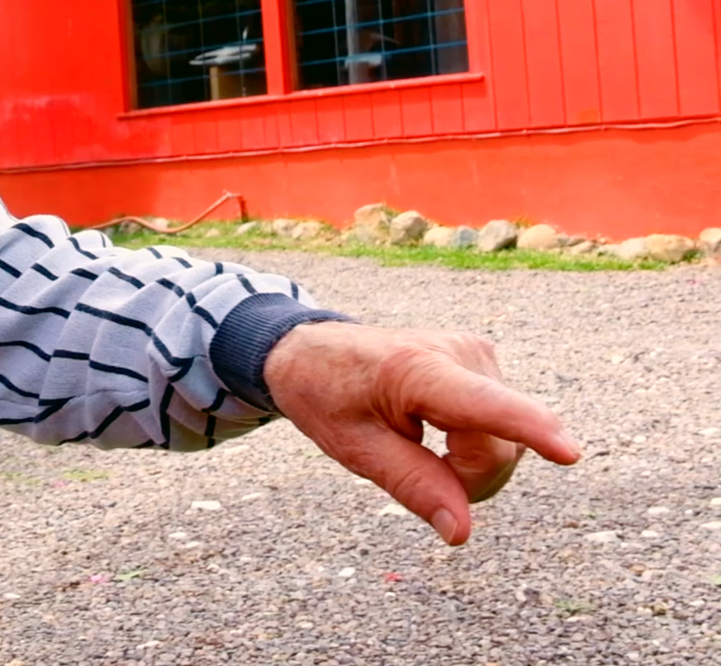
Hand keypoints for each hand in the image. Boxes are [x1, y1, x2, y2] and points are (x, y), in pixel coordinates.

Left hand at [263, 322, 581, 545]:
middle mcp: (459, 353)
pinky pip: (502, 426)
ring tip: (420, 445)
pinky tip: (439, 430)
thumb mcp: (354, 447)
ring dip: (473, 462)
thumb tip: (461, 532)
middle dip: (469, 479)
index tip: (569, 453)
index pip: (482, 406)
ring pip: (508, 442)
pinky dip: (477, 442)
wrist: (313, 350)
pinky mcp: (486, 361)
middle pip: (498, 447)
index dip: (530, 431)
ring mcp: (479, 354)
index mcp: (415, 371)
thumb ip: (413, 485)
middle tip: (415, 471)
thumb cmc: (328, 396)